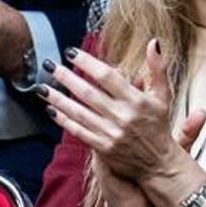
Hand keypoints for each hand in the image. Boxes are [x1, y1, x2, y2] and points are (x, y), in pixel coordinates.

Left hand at [42, 40, 205, 206]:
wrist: (159, 164)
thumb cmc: (159, 126)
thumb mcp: (163, 96)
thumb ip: (157, 68)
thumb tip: (153, 42)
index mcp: (136, 100)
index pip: (107, 77)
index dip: (87, 63)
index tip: (71, 52)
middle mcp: (122, 116)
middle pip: (88, 93)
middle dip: (66, 77)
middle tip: (50, 65)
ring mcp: (111, 133)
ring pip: (79, 112)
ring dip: (58, 99)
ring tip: (42, 87)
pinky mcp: (103, 148)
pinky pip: (79, 131)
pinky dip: (63, 120)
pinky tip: (51, 110)